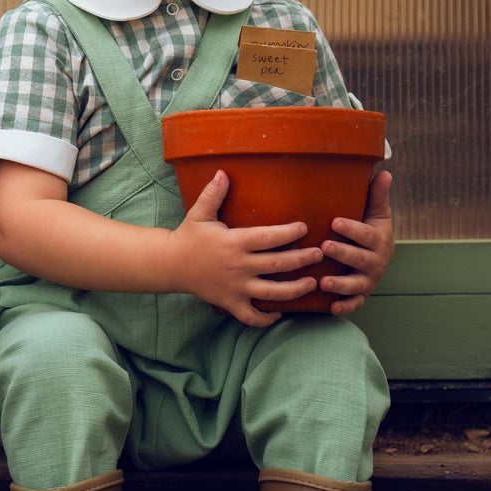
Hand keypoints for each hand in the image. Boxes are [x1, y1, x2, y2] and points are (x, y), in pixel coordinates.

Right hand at [172, 170, 322, 328]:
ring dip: (296, 289)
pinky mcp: (230, 303)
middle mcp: (239, 266)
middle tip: (319, 253)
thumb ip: (214, 194)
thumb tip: (223, 172)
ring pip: (272, 293)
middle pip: (278, 265)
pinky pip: (251, 316)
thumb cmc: (188, 236)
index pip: (269, 238)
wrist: (170, 264)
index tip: (304, 227)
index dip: (289, 232)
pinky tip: (279, 313)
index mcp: (234, 242)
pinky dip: (266, 318)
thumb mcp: (200, 213)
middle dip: (302, 259)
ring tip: (312, 283)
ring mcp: (236, 287)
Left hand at [318, 170, 394, 315]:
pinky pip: (355, 303)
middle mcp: (376, 261)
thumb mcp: (377, 213)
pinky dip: (345, 306)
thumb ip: (377, 195)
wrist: (379, 257)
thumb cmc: (372, 230)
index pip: (365, 234)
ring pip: (357, 284)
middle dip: (343, 253)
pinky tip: (331, 307)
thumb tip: (384, 171)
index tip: (334, 221)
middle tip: (324, 247)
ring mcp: (368, 280)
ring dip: (341, 284)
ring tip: (324, 282)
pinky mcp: (361, 294)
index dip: (352, 229)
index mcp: (378, 239)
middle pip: (360, 259)